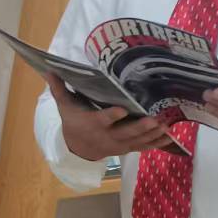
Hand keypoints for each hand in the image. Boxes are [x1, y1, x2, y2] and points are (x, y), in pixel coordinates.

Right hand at [47, 77, 182, 159]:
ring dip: (152, 134)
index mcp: (93, 123)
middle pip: (125, 132)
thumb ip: (60, 88)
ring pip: (137, 141)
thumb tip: (49, 69)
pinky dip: (156, 143)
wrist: (78, 148)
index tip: (123, 110)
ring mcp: (119, 144)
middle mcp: (108, 136)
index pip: (103, 119)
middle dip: (140, 127)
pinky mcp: (127, 148)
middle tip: (154, 119)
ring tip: (166, 126)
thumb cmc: (73, 121)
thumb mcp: (65, 106)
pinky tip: (168, 136)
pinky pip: (142, 147)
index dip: (112, 116)